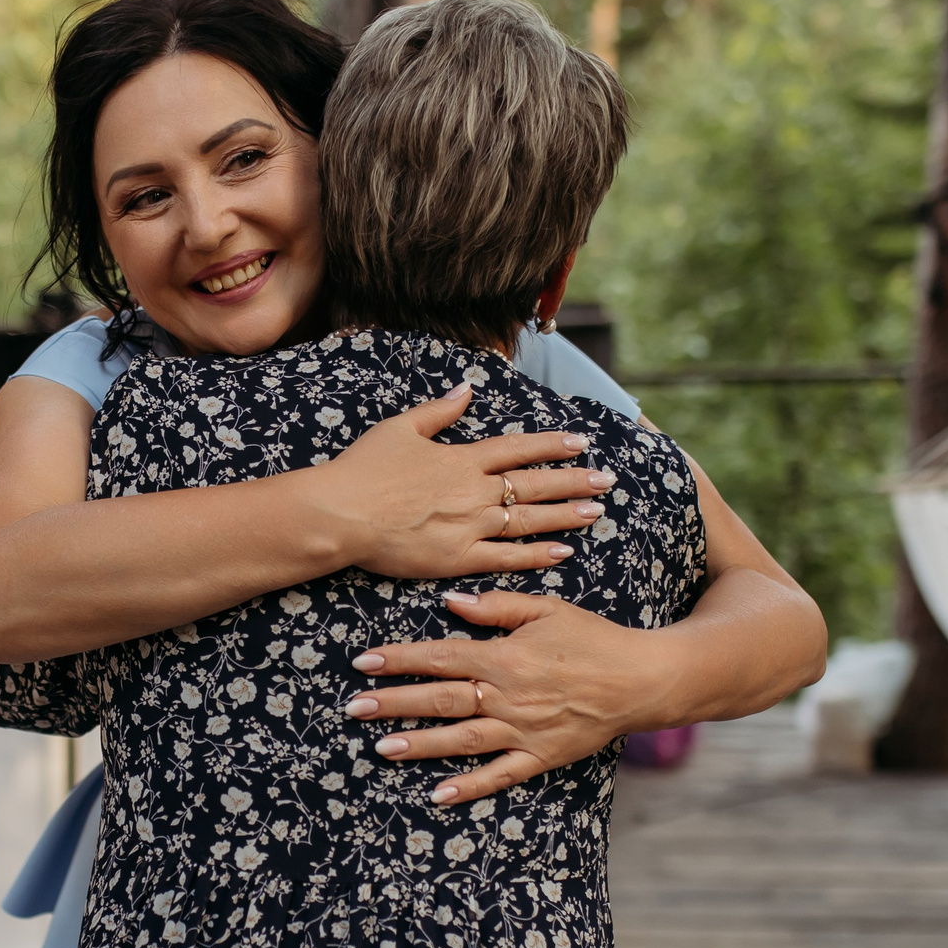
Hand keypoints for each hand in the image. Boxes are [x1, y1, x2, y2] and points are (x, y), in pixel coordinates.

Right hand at [309, 386, 616, 579]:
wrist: (341, 514)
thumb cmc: (363, 470)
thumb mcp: (400, 428)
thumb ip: (439, 411)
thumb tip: (468, 390)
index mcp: (462, 459)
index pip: (518, 449)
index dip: (551, 444)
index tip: (580, 441)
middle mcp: (474, 491)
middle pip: (534, 483)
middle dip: (573, 480)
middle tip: (606, 479)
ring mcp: (470, 526)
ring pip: (529, 519)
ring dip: (566, 515)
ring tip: (596, 512)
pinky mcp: (459, 558)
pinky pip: (508, 557)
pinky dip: (538, 554)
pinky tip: (564, 552)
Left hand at [344, 590, 676, 804]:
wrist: (642, 680)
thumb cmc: (593, 639)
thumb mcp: (547, 610)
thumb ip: (497, 607)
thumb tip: (450, 603)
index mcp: (505, 657)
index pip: (441, 657)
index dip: (399, 660)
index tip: (363, 662)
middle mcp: (508, 696)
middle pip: (441, 699)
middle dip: (395, 703)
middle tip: (354, 708)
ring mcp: (523, 730)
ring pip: (461, 739)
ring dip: (420, 744)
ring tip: (382, 748)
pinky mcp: (541, 756)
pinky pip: (500, 775)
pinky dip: (469, 786)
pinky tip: (438, 795)